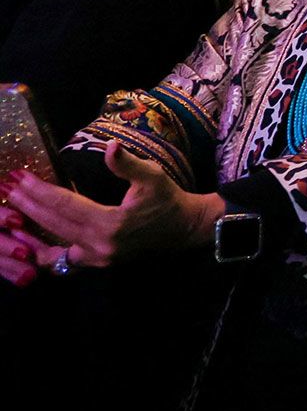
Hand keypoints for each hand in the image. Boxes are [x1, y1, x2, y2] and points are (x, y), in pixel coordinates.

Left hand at [0, 147, 220, 275]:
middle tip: (9, 189)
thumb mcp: (152, 176)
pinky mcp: (98, 263)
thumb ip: (128, 164)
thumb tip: (110, 147)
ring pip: (53, 245)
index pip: (65, 205)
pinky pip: (63, 260)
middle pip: (54, 224)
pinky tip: (31, 243)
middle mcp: (99, 246)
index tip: (21, 178)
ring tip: (12, 217)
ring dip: (32, 229)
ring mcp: (97, 258)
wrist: (185, 228)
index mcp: (110, 224)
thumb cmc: (168, 199)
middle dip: (29, 206)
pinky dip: (45, 252)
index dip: (40, 191)